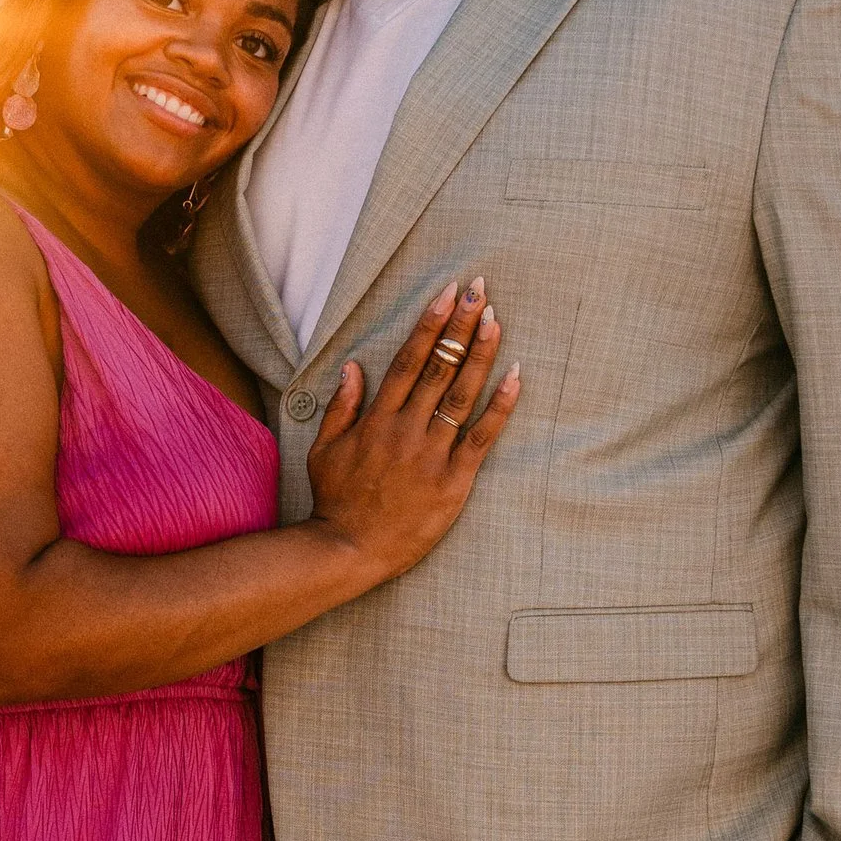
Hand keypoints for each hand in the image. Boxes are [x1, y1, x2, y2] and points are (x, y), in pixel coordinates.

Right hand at [306, 276, 519, 585]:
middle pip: (440, 367)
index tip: (448, 293)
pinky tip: (516, 376)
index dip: (431, 323)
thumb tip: (354, 366)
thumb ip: (341, 407)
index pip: (410, 359)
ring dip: (481, 354)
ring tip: (497, 320)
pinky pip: (482, 436)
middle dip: (461, 326)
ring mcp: (432, 453)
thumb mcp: (323, 450)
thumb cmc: (336, 500)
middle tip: (481, 291)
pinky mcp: (454, 480)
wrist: (349, 550)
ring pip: (462, 394)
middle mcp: (406, 428)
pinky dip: (501, 405)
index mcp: (377, 418)